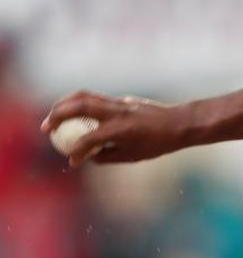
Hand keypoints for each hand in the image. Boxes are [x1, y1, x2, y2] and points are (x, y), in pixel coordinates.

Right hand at [40, 91, 193, 166]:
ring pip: (84, 96)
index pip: (88, 139)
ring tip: (53, 117)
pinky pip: (94, 98)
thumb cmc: (159, 143)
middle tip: (46, 129)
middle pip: (78, 106)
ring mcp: (119, 103)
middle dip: (57, 115)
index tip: (72, 161)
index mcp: (120, 130)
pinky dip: (79, 104)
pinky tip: (74, 115)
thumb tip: (87, 157)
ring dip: (64, 104)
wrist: (180, 123)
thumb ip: (107, 156)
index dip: (76, 152)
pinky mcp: (121, 99)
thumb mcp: (134, 156)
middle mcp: (117, 113)